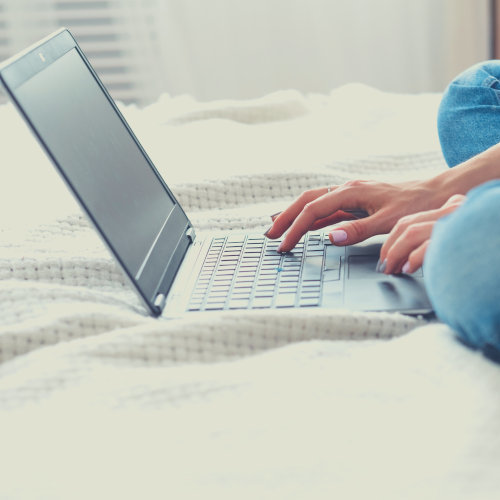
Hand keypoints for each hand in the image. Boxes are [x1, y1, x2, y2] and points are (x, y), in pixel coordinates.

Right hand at [265, 179, 446, 251]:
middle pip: (306, 201)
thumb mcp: (389, 221)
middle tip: (269, 235)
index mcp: (351, 192)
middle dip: (286, 217)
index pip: (313, 211)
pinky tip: (305, 226)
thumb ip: (359, 230)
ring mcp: (350, 194)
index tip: (284, 245)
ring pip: (314, 203)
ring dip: (295, 215)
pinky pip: (326, 209)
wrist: (435, 193)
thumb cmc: (416, 205)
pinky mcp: (355, 202)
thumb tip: (330, 237)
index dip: (295, 228)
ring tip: (278, 228)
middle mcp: (346, 189)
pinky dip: (311, 218)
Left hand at [378, 194, 465, 273]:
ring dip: (395, 254)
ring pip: (411, 233)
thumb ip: (438, 233)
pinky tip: (408, 268)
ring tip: (392, 269)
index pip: (413, 220)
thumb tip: (409, 253)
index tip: (387, 255)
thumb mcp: (459, 234)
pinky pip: (427, 246)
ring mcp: (455, 222)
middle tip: (384, 265)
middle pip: (407, 225)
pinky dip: (413, 259)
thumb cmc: (486, 249)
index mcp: (452, 206)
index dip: (394, 239)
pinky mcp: (458, 237)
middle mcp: (452, 210)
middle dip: (390, 247)